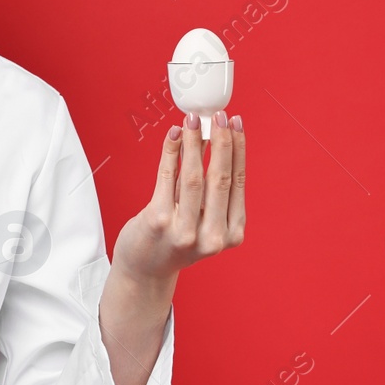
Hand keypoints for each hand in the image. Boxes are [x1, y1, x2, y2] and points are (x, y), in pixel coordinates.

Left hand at [111, 111, 245, 284]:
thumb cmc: (176, 239)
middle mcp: (212, 236)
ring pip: (193, 176)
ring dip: (194, 143)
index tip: (237, 124)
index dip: (239, 149)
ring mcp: (184, 232)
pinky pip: (166, 178)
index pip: (238, 182)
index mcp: (231, 233)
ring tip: (193, 120)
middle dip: (221, 141)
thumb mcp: (203, 218)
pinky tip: (173, 135)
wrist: (145, 269)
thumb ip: (208, 186)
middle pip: (220, 178)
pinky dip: (171, 152)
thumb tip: (211, 138)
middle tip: (218, 115)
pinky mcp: (158, 223)